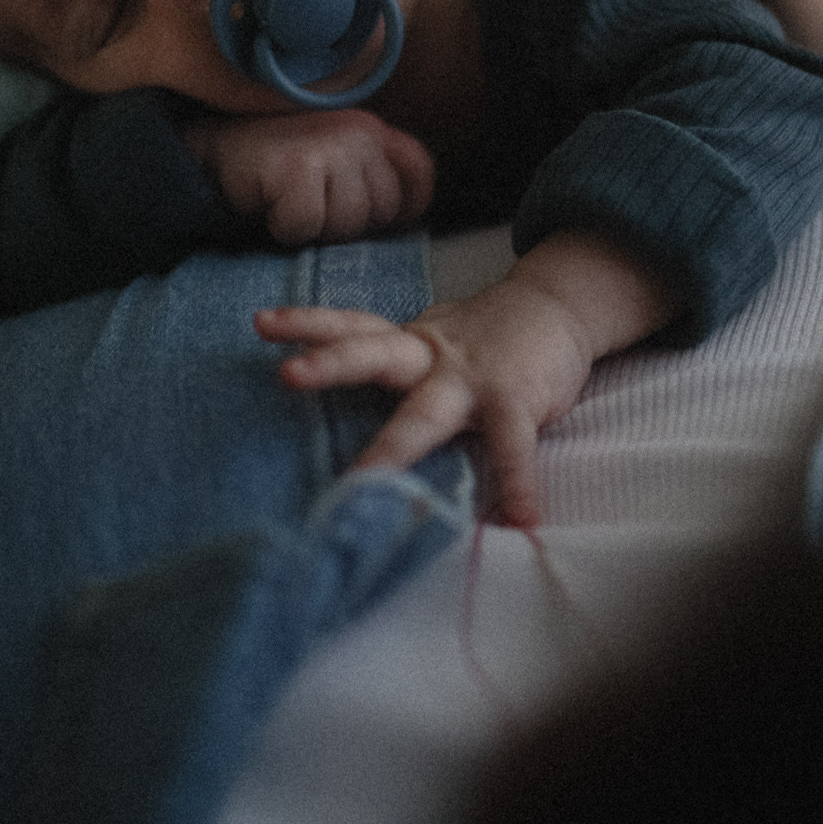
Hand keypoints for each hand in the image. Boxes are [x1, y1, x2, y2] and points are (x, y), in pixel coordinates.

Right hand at [186, 109, 433, 246]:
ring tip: (291, 203)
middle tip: (312, 206)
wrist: (215, 148)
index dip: (406, 204)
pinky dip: (285, 229)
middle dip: (349, 223)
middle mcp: (358, 132)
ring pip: (348, 223)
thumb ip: (372, 175)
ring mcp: (329, 147)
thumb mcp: (335, 158)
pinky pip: (307, 226)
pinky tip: (271, 206)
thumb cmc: (279, 163)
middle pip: (383, 208)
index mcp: (371, 128)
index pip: (419, 169)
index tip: (382, 220)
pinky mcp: (297, 169)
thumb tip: (408, 218)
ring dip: (316, 229)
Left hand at [257, 280, 588, 528]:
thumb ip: (403, 363)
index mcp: (411, 342)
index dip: (309, 323)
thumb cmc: (492, 333)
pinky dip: (518, 485)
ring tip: (362, 481)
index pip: (354, 326)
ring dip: (394, 447)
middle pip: (373, 353)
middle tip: (286, 373)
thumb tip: (351, 382)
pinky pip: (512, 448)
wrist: (561, 302)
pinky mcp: (515, 399)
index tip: (261, 323)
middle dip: (330, 363)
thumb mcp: (439, 341)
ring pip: (425, 411)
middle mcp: (433, 355)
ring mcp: (473, 378)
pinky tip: (522, 520)